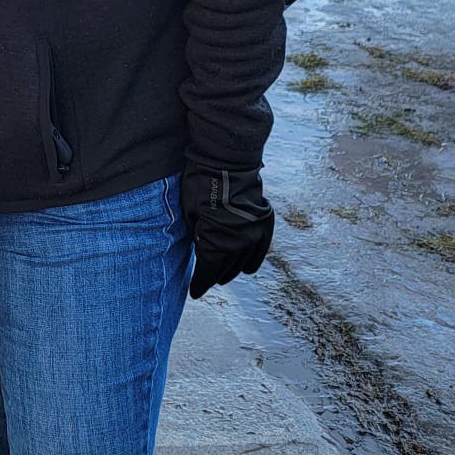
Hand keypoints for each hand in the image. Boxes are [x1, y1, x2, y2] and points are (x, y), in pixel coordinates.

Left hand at [179, 165, 274, 298]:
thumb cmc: (198, 187)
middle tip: (207, 281)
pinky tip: (246, 267)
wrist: (224, 162)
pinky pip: (260, 250)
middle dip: (214, 276)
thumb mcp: (189, 217)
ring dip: (233, 269)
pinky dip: (252, 259)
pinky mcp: (265, 223)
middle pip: (226, 270)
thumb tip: (201, 253)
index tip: (195, 292)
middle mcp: (239, 244)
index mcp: (216, 244)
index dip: (200, 284)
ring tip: (223, 274)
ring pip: (244, 263)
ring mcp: (255, 234)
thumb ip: (198, 239)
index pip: (208, 273)